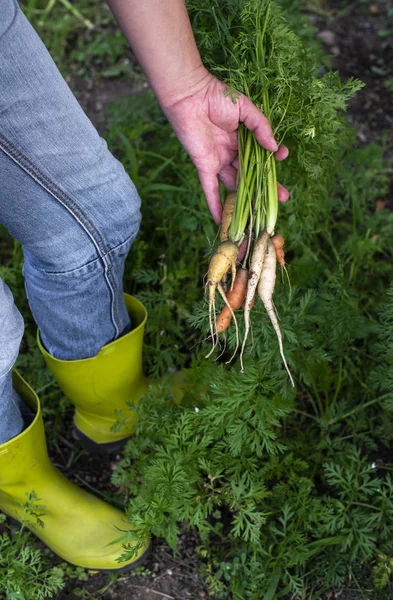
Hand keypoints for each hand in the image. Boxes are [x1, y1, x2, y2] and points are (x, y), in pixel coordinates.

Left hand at [163, 71, 288, 223]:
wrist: (189, 95)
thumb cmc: (216, 96)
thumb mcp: (245, 108)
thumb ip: (260, 126)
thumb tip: (274, 147)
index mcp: (242, 138)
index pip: (261, 154)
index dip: (272, 159)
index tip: (283, 157)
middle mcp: (231, 152)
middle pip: (251, 174)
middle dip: (266, 186)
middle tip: (282, 198)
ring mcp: (218, 160)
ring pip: (234, 183)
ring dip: (246, 198)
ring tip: (260, 211)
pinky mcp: (205, 166)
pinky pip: (210, 189)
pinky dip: (215, 204)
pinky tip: (221, 220)